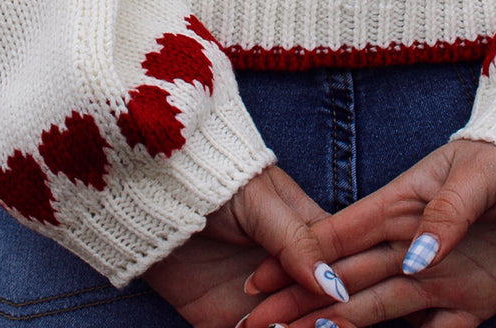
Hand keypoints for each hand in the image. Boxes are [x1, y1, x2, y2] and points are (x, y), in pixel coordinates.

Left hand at [143, 164, 336, 327]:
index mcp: (310, 238)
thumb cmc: (217, 183)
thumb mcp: (261, 202)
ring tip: (266, 324)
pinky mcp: (221, 321)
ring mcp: (259, 302)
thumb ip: (295, 239)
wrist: (156, 194)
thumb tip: (332, 283)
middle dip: (312, 323)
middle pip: (317, 312)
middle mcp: (289, 275)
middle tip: (286, 322)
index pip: (339, 274)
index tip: (334, 310)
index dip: (339, 297)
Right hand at [242, 140, 495, 327]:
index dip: (298, 260)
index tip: (258, 283)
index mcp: (403, 202)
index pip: (341, 236)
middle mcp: (410, 243)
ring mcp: (437, 277)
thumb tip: (416, 257)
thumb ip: (447, 214)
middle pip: (344, 279)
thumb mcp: (481, 175)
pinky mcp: (470, 304)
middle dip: (297, 303)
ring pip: (374, 311)